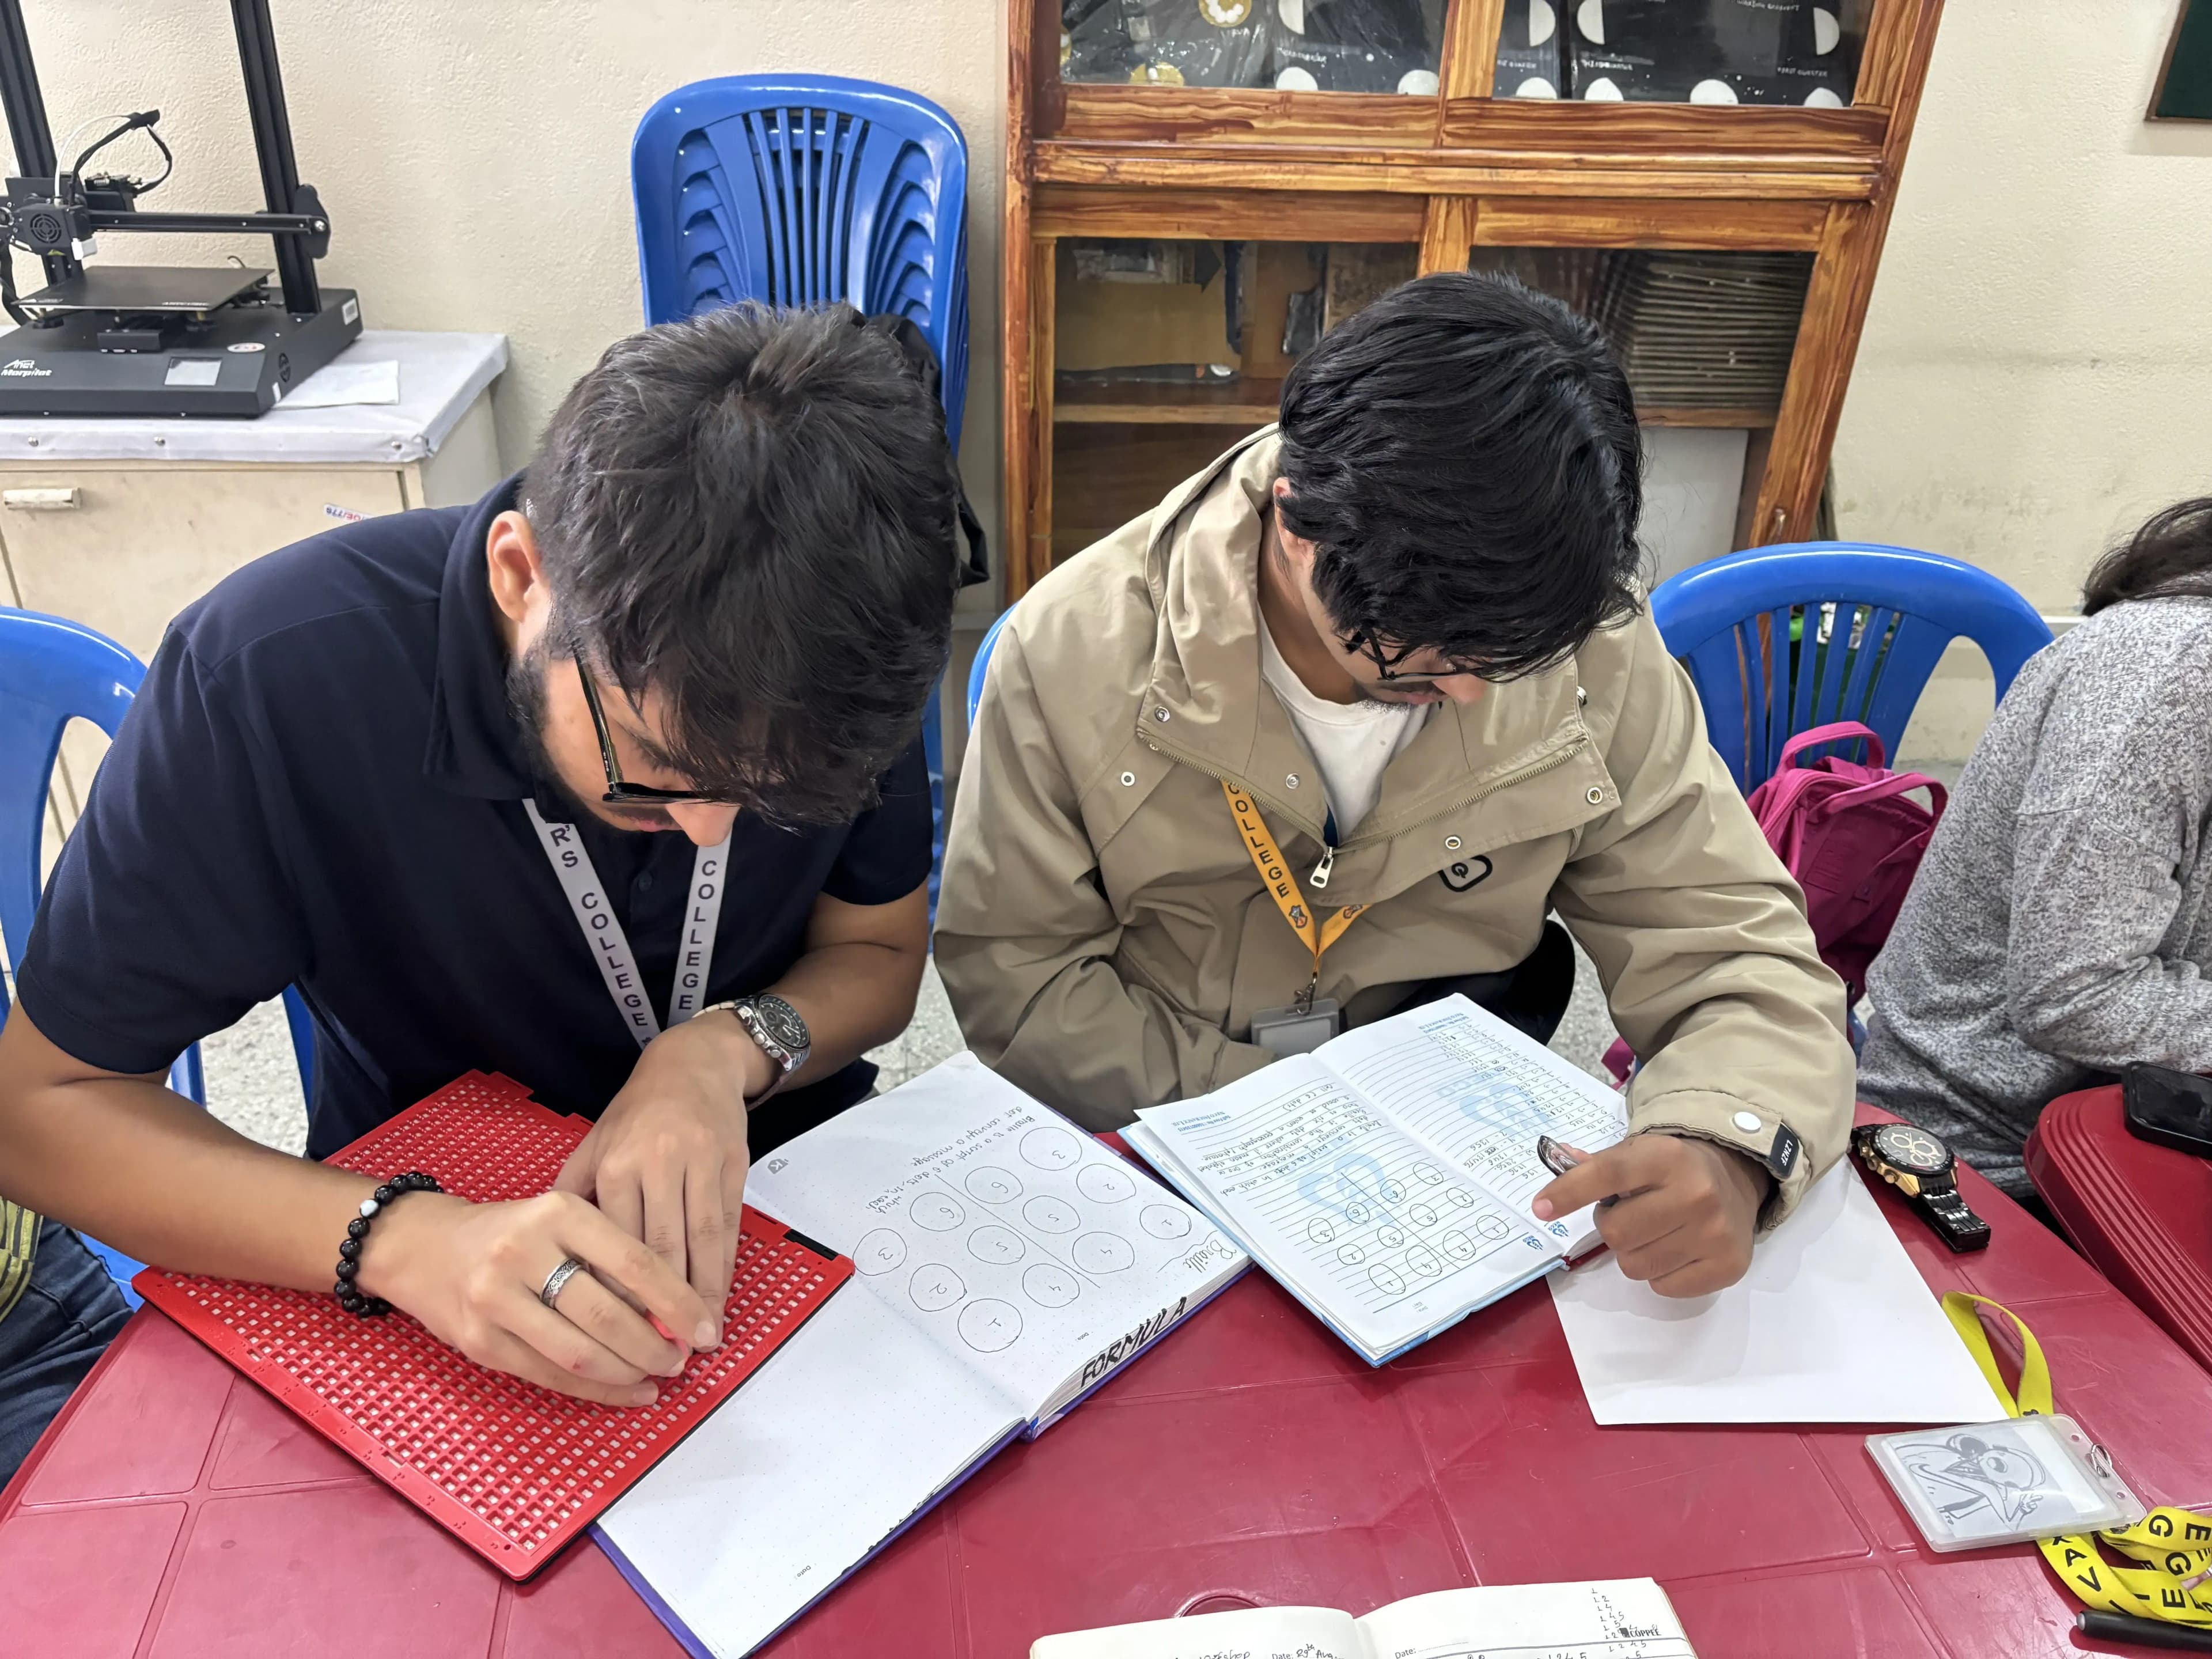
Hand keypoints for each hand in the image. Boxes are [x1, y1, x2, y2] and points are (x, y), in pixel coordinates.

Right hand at [357, 1188, 719, 1405]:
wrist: (420, 1246)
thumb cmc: (508, 1233)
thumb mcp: (560, 1219)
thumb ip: (611, 1254)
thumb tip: (674, 1309)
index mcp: (558, 1212)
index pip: (635, 1262)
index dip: (678, 1302)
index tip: (705, 1326)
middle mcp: (524, 1251)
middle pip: (609, 1313)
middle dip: (656, 1345)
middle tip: (685, 1358)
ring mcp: (496, 1299)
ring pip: (580, 1352)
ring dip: (630, 1372)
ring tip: (660, 1375)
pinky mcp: (480, 1341)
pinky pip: (551, 1375)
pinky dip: (598, 1390)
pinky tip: (629, 1391)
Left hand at [555, 1010, 769, 1310]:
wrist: (693, 1064)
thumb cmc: (637, 1113)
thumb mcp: (593, 1145)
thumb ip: (574, 1197)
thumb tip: (556, 1257)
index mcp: (616, 1165)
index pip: (617, 1243)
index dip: (620, 1293)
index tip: (619, 1336)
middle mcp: (657, 1163)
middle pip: (663, 1247)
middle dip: (665, 1306)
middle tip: (667, 1353)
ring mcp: (700, 1162)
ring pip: (702, 1239)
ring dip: (704, 1293)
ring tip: (702, 1338)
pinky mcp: (733, 1163)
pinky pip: (729, 1224)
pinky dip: (726, 1264)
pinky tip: (721, 1295)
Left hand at [1532, 1132, 1771, 1296]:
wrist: (1735, 1180)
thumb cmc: (1673, 1169)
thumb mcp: (1638, 1153)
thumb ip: (1597, 1164)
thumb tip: (1559, 1159)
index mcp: (1667, 1157)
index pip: (1607, 1174)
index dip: (1569, 1192)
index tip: (1540, 1207)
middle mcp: (1696, 1193)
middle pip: (1615, 1233)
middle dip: (1611, 1226)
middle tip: (1628, 1214)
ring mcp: (1715, 1233)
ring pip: (1634, 1265)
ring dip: (1633, 1253)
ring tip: (1654, 1231)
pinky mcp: (1727, 1267)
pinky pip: (1661, 1287)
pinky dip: (1659, 1274)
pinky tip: (1676, 1250)